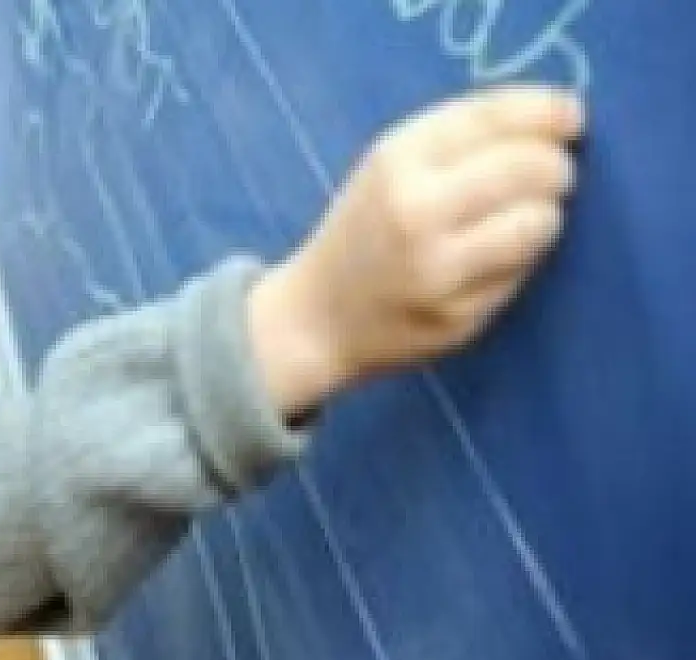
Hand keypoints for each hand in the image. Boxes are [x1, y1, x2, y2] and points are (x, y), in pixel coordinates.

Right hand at [251, 85, 583, 412]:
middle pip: (533, 167)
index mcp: (395, 160)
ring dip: (544, 215)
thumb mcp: (391, 165)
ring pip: (541, 221)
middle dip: (554, 167)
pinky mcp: (459, 314)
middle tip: (548, 175)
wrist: (318, 316)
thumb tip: (564, 116)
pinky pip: (523, 271)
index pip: (495, 116)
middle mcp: (415, 210)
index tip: (572, 117)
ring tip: (518, 220)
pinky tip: (488, 263)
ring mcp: (438, 267)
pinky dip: (520, 261)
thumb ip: (462, 137)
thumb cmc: (367, 227)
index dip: (548, 111)